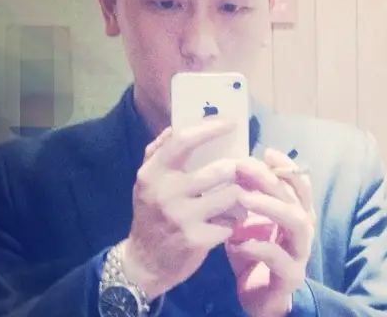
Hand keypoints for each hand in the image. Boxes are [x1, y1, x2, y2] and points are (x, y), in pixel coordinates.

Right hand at [121, 119, 243, 299]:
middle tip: (242, 170)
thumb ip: (160, 150)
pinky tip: (227, 221)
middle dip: (236, 169)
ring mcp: (181, 218)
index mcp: (153, 173)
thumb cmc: (151, 213)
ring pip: (232, 195)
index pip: (182, 141)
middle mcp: (165, 193)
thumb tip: (177, 123)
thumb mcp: (148, 181)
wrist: (144, 262)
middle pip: (220, 169)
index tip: (230, 123)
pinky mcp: (197, 240)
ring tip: (236, 196)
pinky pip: (231, 221)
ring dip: (239, 195)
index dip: (209, 129)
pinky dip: (234, 220)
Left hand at [226, 149, 315, 316]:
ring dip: (270, 207)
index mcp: (297, 213)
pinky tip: (235, 241)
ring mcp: (300, 252)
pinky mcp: (291, 276)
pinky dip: (257, 246)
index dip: (287, 166)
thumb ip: (247, 199)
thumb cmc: (254, 255)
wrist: (261, 298)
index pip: (299, 183)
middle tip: (244, 167)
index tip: (266, 151)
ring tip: (243, 198)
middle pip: (295, 198)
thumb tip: (232, 166)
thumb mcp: (249, 222)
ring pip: (296, 222)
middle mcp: (304, 229)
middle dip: (270, 179)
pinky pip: (278, 258)